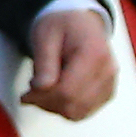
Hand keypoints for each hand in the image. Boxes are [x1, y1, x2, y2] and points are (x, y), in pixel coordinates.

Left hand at [19, 2, 119, 120]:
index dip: (42, 98)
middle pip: (73, 105)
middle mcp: (107, 71)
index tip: (25, 95)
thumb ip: (44, 63)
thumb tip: (40, 88)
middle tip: (30, 93)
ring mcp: (109, 84)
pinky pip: (83, 112)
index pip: (67, 91)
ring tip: (43, 90)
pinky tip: (55, 94)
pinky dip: (65, 108)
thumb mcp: (45, 37)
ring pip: (78, 113)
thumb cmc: (62, 26)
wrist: (80, 23)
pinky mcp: (106, 93)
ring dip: (54, 108)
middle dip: (46, 104)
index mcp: (94, 54)